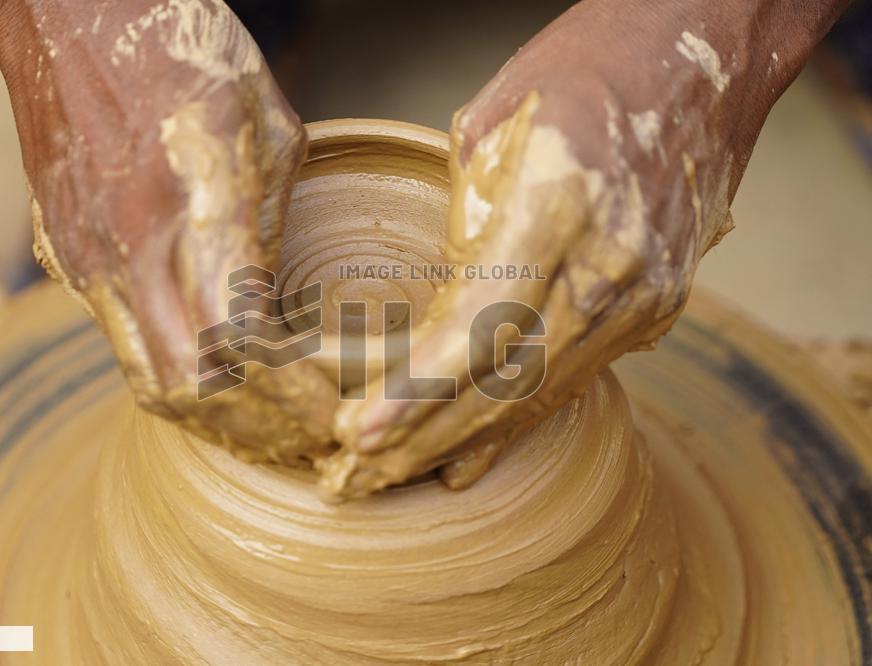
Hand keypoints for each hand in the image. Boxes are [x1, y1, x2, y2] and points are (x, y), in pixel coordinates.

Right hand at [0, 0, 336, 464]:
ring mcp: (86, 258)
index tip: (339, 414)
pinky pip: (121, 345)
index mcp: (196, 204)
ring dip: (216, 417)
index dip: (295, 399)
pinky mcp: (64, 260)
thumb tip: (285, 299)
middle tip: (312, 438)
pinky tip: (216, 379)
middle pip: (192, 390)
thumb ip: (274, 223)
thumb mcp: (268, 128)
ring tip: (270, 424)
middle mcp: (131, 247)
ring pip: (149, 382)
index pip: (244, 345)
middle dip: (260, 428)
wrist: (74, 14)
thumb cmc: (186, 52)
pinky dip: (176, 379)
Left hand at [326, 0, 844, 497]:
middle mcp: (608, 264)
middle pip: (504, 382)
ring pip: (539, 395)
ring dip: (461, 444)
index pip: (477, 326)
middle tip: (355, 479)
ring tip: (394, 479)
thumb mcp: (492, 128)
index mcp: (558, 203)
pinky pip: (576, 382)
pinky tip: (467, 464)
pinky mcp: (657, 308)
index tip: (358, 433)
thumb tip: (436, 310)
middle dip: (423, 439)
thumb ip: (463, 229)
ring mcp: (643, 294)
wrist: (698, 61)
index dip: (416, 390)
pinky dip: (517, 426)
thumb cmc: (582, 73)